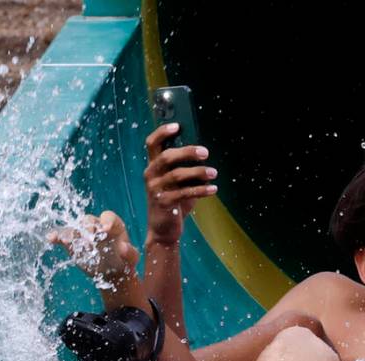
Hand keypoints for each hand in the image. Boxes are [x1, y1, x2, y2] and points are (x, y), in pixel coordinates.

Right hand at [47, 210, 138, 285]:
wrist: (112, 272)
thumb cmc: (124, 261)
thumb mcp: (132, 258)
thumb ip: (130, 253)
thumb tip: (124, 247)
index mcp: (113, 225)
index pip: (108, 216)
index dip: (107, 221)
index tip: (106, 229)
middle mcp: (96, 226)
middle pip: (89, 220)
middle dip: (88, 227)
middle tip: (90, 237)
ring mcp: (83, 233)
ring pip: (75, 228)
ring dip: (71, 233)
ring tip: (68, 240)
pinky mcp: (72, 242)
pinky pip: (62, 236)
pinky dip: (56, 236)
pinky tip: (51, 239)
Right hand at [143, 123, 217, 243]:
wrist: (164, 230)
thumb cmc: (174, 202)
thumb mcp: (179, 184)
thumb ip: (187, 170)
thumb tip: (205, 156)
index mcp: (153, 166)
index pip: (152, 144)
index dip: (162, 132)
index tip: (177, 125)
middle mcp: (151, 175)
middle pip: (167, 157)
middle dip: (187, 152)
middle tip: (205, 152)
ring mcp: (155, 189)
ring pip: (177, 175)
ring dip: (198, 172)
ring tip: (214, 173)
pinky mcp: (163, 203)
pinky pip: (184, 193)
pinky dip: (201, 190)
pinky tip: (214, 189)